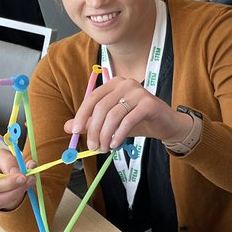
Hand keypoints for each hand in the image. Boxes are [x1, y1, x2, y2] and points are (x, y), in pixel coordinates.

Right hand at [0, 146, 34, 211]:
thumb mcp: (2, 155)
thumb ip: (9, 161)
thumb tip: (18, 173)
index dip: (4, 178)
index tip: (22, 175)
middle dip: (11, 185)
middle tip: (27, 179)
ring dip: (16, 192)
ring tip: (29, 181)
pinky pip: (1, 204)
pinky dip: (15, 196)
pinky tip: (23, 187)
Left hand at [65, 77, 193, 152]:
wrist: (165, 124)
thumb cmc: (137, 121)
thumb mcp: (110, 122)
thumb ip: (90, 122)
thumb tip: (66, 127)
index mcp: (114, 83)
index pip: (92, 97)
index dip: (81, 115)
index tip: (75, 131)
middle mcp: (125, 83)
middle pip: (101, 107)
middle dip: (94, 129)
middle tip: (92, 147)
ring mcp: (138, 92)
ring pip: (113, 115)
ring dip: (106, 135)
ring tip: (104, 148)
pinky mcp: (149, 103)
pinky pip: (128, 120)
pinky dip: (119, 134)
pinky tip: (116, 144)